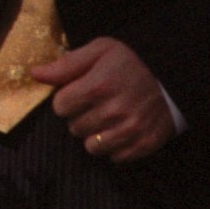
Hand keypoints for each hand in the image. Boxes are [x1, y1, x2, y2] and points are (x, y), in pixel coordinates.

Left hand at [31, 36, 175, 162]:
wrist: (174, 76)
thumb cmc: (131, 61)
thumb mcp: (99, 51)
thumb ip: (66, 64)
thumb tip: (35, 74)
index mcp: (99, 86)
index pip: (60, 107)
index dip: (67, 99)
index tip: (80, 92)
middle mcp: (114, 111)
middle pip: (74, 128)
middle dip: (81, 116)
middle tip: (97, 103)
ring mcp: (130, 131)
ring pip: (91, 146)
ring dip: (95, 134)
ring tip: (108, 117)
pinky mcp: (143, 145)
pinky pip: (113, 157)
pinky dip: (114, 146)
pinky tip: (122, 128)